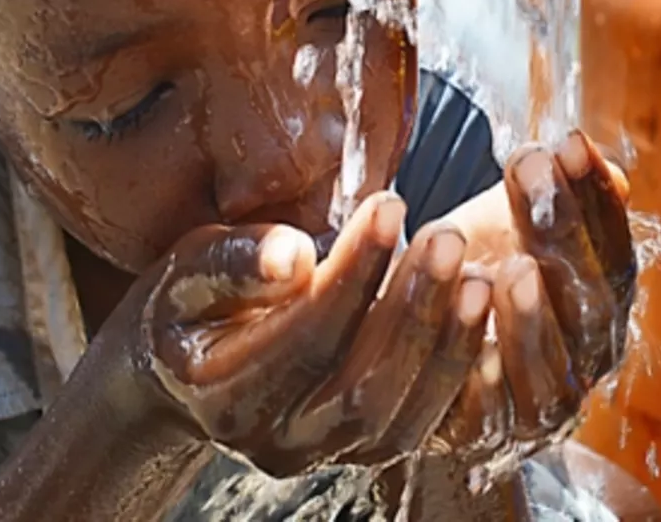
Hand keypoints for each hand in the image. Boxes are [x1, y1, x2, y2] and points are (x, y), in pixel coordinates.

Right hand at [110, 192, 494, 476]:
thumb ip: (233, 262)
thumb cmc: (182, 309)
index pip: (305, 335)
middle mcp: (274, 439)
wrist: (179, 374)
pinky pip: (419, 424)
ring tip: (476, 273)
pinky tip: (481, 318)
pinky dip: (457, 374)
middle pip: (359, 384)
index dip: (353, 273)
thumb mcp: (185, 271)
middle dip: (411, 308)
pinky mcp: (357, 452)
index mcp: (223, 392)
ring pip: (397, 415)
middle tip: (448, 236)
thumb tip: (293, 254)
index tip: (389, 207)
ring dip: (445, 343)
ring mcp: (320, 454)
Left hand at [432, 130, 634, 457]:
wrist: (421, 366)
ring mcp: (538, 405)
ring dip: (530, 318)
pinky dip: (479, 380)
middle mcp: (584, 360)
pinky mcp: (482, 438)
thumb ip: (548, 200)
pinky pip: (485, 413)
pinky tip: (465, 350)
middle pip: (588, 303)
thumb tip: (595, 159)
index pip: (615, 252)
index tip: (569, 141)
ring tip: (510, 268)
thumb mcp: (506, 230)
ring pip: (546, 366)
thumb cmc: (472, 282)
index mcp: (600, 305)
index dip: (596, 199)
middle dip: (562, 231)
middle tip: (530, 168)